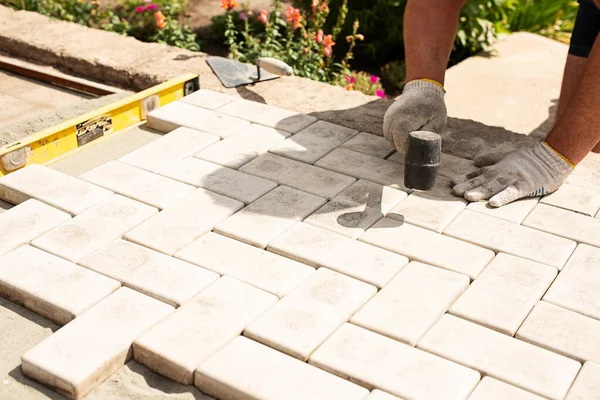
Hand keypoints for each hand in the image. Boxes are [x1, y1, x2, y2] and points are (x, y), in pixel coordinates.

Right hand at [383, 79, 446, 153]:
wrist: (423, 89)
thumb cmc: (433, 107)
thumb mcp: (438, 122)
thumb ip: (428, 135)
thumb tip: (419, 147)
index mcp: (407, 117)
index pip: (401, 141)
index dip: (407, 148)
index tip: (415, 149)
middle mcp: (395, 117)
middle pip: (394, 141)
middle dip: (403, 147)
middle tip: (414, 146)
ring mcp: (389, 116)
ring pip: (390, 138)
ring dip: (398, 142)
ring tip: (409, 139)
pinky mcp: (387, 117)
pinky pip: (388, 132)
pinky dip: (394, 136)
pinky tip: (403, 133)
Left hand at [451, 142, 573, 206]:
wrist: (552, 156)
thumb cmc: (529, 158)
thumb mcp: (507, 155)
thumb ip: (490, 159)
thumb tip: (474, 161)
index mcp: (496, 168)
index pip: (477, 175)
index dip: (464, 179)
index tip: (451, 183)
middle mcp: (500, 174)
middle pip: (481, 181)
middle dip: (466, 186)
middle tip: (453, 191)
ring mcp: (511, 180)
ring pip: (492, 187)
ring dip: (479, 192)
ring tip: (467, 196)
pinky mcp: (523, 186)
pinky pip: (511, 193)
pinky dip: (502, 198)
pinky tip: (493, 204)